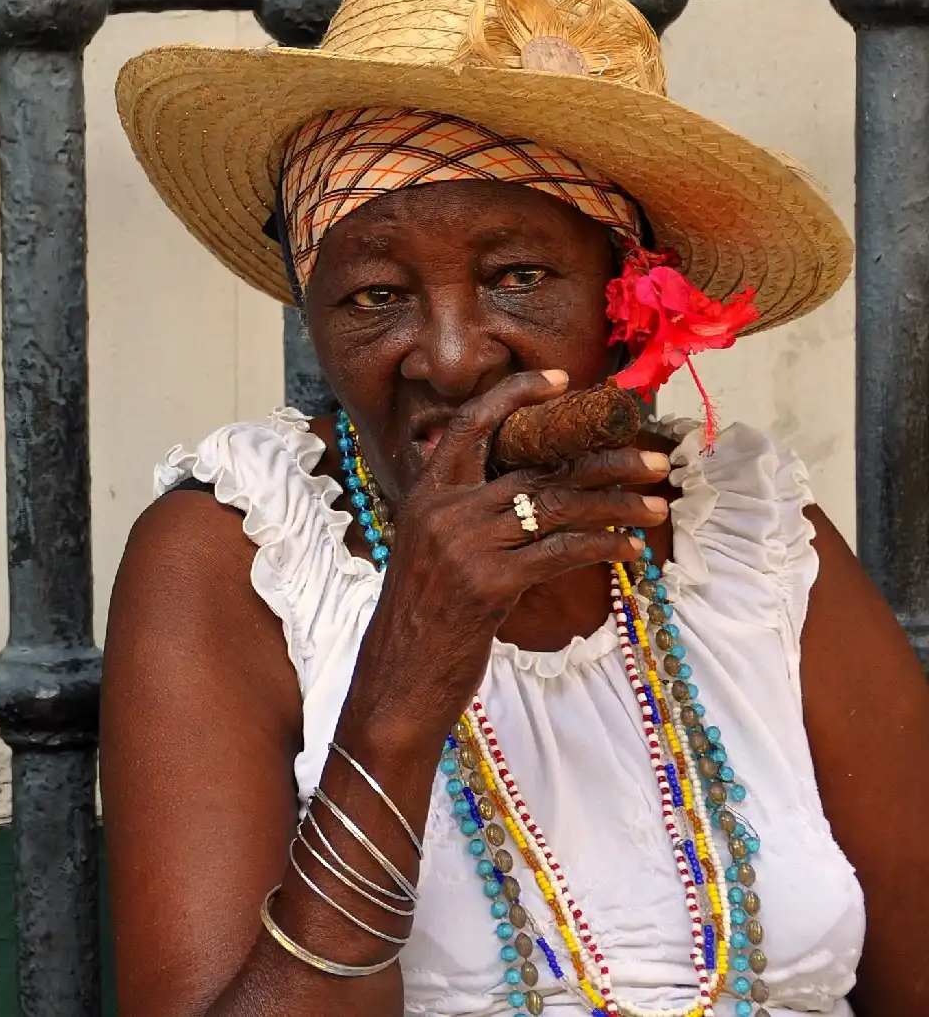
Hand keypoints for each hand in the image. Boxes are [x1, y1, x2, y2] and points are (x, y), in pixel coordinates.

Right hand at [348, 370, 670, 744]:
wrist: (398, 677)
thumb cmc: (421, 618)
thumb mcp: (427, 551)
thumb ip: (459, 512)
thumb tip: (509, 487)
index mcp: (426, 494)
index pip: (472, 423)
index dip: (518, 394)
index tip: (564, 380)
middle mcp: (445, 510)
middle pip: (537, 466)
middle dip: (604, 457)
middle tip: (653, 456)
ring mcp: (467, 544)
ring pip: (557, 504)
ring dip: (618, 502)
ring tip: (658, 503)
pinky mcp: (491, 582)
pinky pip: (562, 552)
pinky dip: (605, 546)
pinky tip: (632, 550)